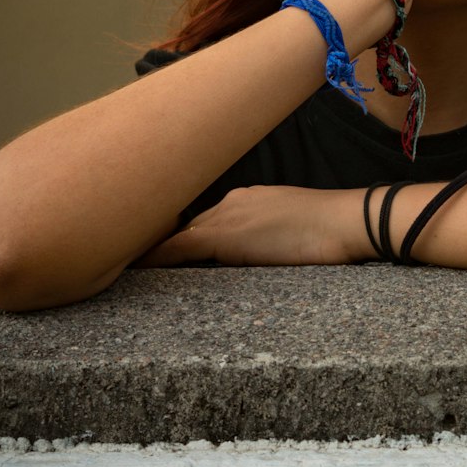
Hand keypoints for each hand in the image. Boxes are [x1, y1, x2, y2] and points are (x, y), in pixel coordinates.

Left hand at [132, 185, 373, 268]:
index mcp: (246, 199)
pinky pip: (179, 248)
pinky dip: (155, 256)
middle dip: (156, 235)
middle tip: (122, 245)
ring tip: (120, 256)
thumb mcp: (292, 229)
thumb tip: (257, 252)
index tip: (155, 238)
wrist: (346, 221)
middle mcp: (230, 202)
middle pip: (184, 223)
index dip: (177, 231)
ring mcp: (226, 216)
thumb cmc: (332, 230)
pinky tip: (133, 267)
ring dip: (152, 246)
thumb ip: (266, 236)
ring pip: (178, 233)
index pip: (203, 219)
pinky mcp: (225, 236)